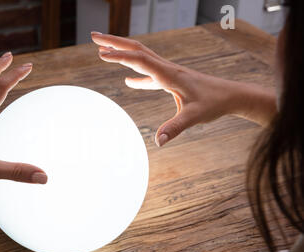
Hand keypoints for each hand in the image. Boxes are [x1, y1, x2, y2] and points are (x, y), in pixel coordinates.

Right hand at [91, 32, 274, 146]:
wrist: (231, 96)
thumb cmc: (214, 104)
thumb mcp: (194, 117)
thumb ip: (175, 128)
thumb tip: (158, 142)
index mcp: (169, 74)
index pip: (139, 60)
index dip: (119, 56)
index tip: (100, 53)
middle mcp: (166, 68)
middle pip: (136, 49)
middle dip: (114, 41)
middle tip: (94, 36)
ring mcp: (168, 73)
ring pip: (140, 57)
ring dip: (121, 51)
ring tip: (103, 50)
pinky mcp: (170, 80)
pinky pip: (148, 73)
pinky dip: (135, 73)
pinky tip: (128, 81)